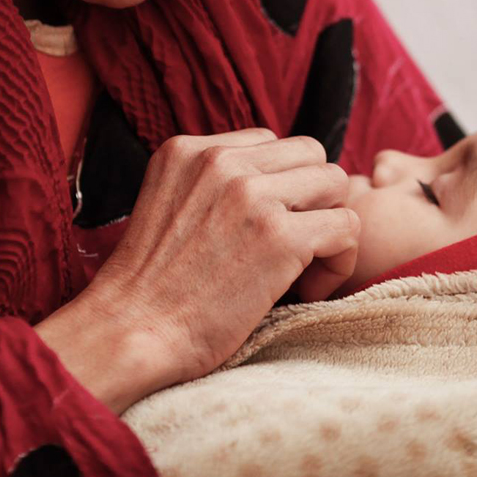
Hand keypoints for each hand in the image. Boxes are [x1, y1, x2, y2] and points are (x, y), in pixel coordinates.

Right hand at [36, 128, 358, 411]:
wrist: (130, 333)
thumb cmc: (150, 286)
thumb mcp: (168, 203)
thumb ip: (212, 183)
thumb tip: (278, 184)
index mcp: (190, 149)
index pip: (270, 142)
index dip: (278, 185)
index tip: (264, 228)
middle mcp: (222, 161)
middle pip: (309, 154)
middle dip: (310, 198)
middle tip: (293, 246)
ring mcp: (253, 194)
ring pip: (336, 182)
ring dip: (328, 224)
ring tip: (304, 268)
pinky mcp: (281, 236)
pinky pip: (347, 226)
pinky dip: (340, 260)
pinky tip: (310, 288)